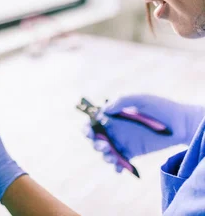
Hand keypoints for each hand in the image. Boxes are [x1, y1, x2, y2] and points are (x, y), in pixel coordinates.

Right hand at [86, 94, 204, 171]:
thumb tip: (103, 110)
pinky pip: (120, 161)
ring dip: (104, 156)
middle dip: (95, 144)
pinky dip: (116, 166)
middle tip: (104, 146)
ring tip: (112, 158)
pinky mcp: (132, 152)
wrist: (181, 123)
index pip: (93, 122)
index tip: (88, 133)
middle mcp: (114, 129)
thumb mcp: (140, 99)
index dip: (87, 128)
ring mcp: (122, 141)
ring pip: (106, 151)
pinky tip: (119, 168)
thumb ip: (121, 101)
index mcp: (112, 115)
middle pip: (96, 139)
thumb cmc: (160, 107)